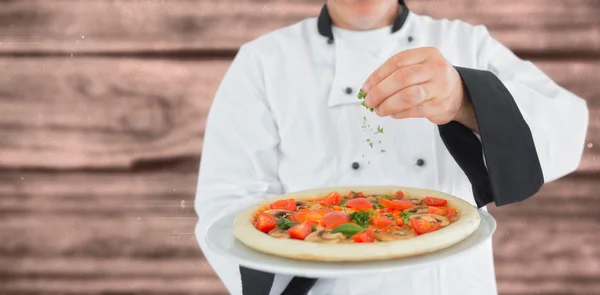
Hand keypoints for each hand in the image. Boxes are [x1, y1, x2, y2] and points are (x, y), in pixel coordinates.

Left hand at [362, 47, 477, 130]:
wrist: (459, 94)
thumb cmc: (431, 79)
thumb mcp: (419, 66)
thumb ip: (397, 73)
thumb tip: (369, 88)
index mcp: (427, 54)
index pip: (397, 62)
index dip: (377, 75)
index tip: (366, 87)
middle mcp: (435, 68)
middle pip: (401, 78)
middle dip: (380, 91)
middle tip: (369, 101)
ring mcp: (439, 87)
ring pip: (408, 96)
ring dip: (388, 104)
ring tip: (379, 110)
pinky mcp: (439, 106)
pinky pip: (414, 110)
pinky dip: (399, 113)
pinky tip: (392, 113)